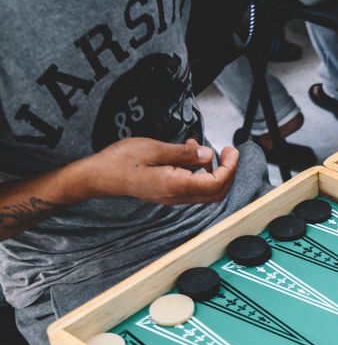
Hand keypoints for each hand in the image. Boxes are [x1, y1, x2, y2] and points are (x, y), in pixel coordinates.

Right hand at [75, 138, 238, 204]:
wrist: (98, 176)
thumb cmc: (119, 161)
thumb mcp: (153, 149)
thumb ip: (183, 153)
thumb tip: (207, 154)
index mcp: (176, 186)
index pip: (216, 183)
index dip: (230, 168)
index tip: (232, 151)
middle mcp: (178, 196)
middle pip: (217, 191)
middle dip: (227, 171)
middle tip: (228, 151)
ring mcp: (173, 197)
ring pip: (206, 190)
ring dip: (212, 170)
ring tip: (199, 146)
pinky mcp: (169, 193)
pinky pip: (193, 186)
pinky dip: (199, 171)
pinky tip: (189, 153)